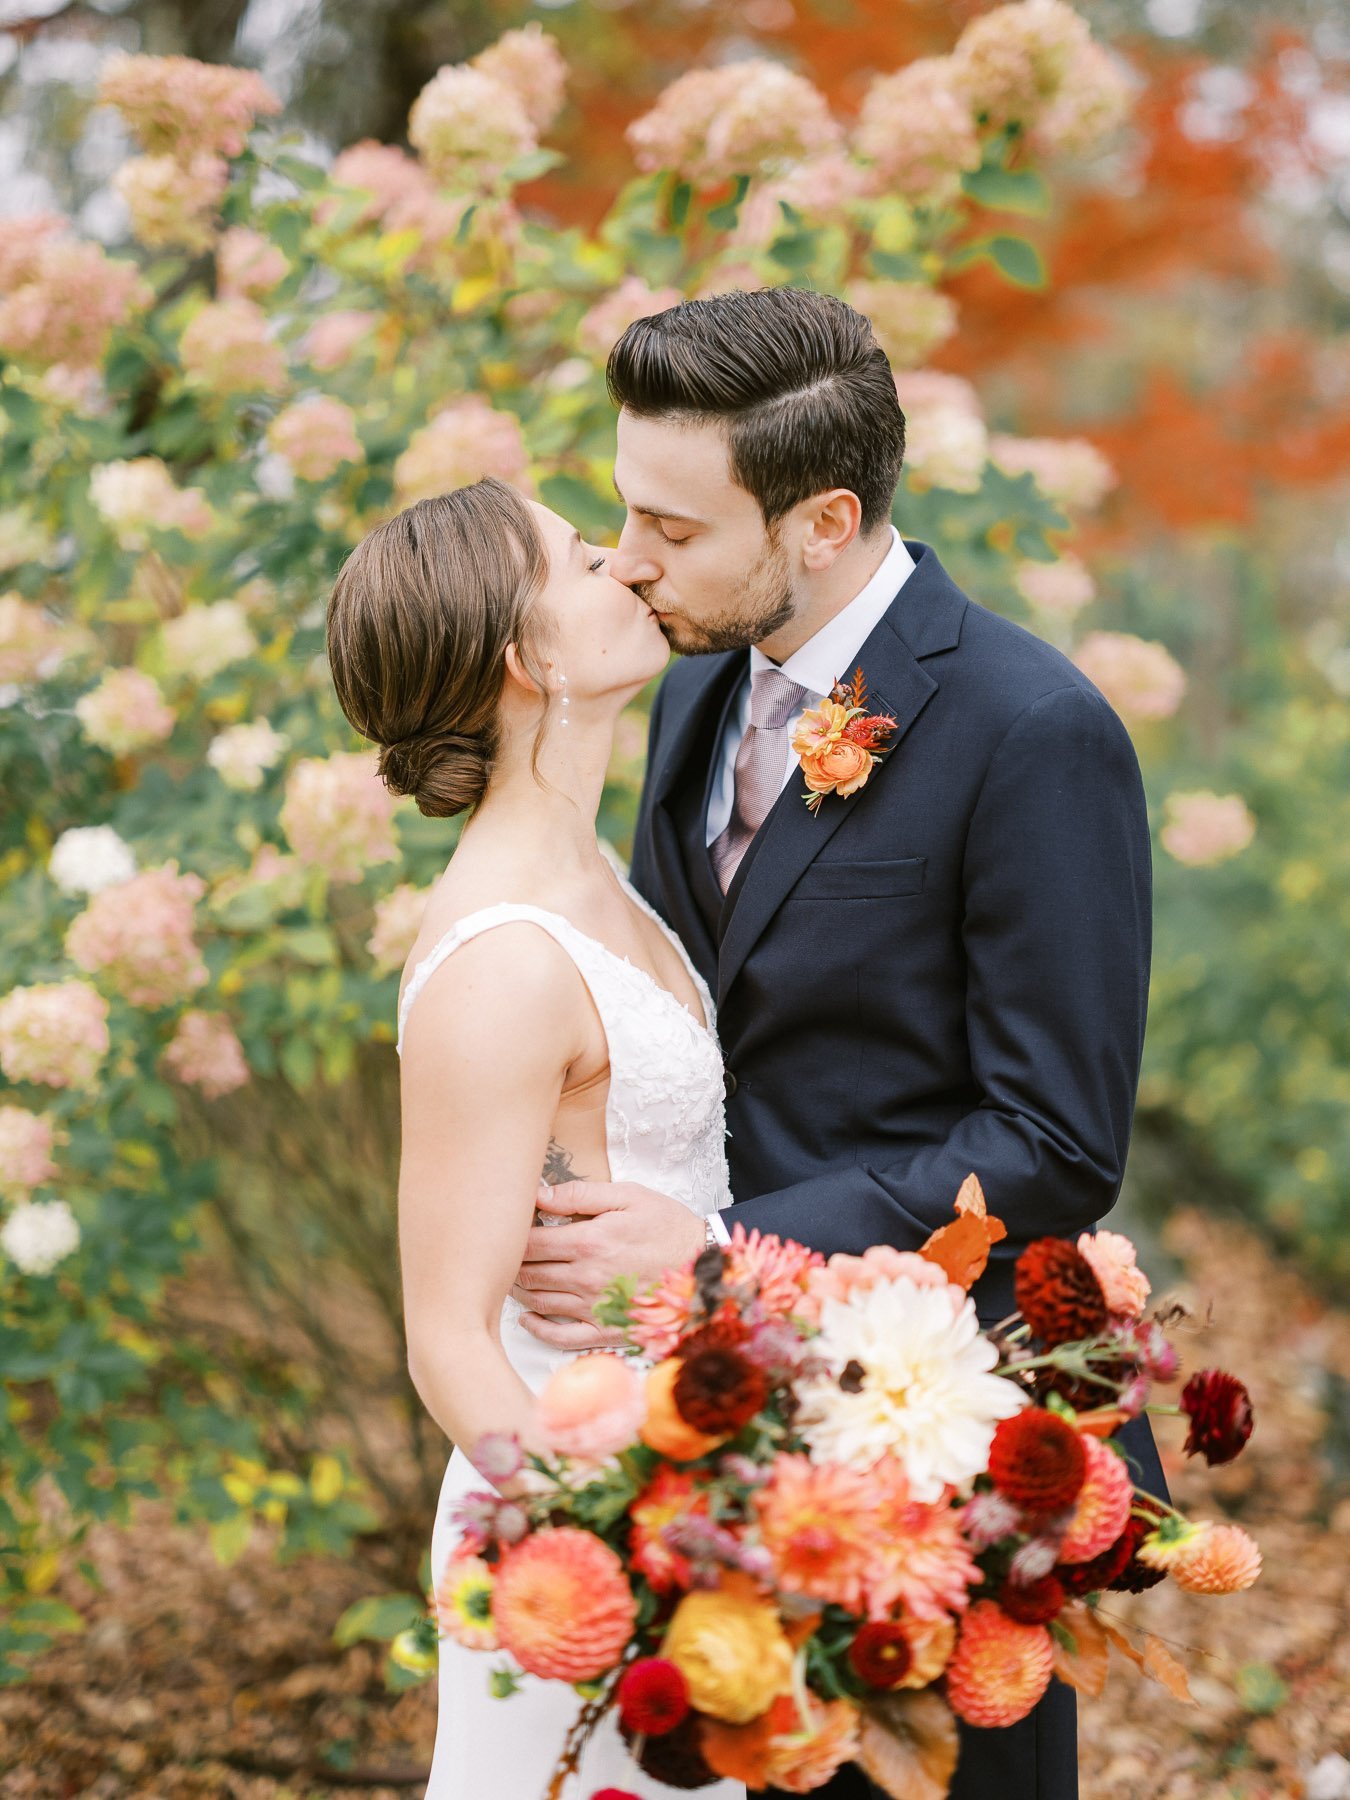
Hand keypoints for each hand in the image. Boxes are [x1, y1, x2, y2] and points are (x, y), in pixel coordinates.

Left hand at [510, 1179, 705, 1351]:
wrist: (705, 1268)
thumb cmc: (668, 1227)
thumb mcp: (630, 1196)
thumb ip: (581, 1194)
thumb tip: (539, 1193)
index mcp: (589, 1242)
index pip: (530, 1243)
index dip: (513, 1236)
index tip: (510, 1230)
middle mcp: (585, 1278)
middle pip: (528, 1274)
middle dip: (512, 1263)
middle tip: (507, 1254)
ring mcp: (594, 1308)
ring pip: (539, 1302)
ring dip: (520, 1291)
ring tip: (515, 1278)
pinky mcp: (605, 1331)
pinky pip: (560, 1337)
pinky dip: (537, 1328)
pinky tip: (528, 1318)